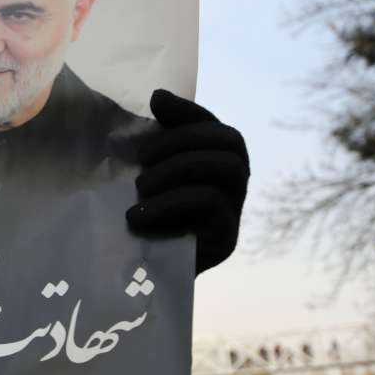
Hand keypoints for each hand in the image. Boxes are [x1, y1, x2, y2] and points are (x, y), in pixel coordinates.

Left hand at [126, 90, 249, 274]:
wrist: (138, 279)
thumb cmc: (141, 219)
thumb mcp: (144, 176)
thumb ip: (155, 140)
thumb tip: (159, 95)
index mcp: (217, 162)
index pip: (214, 125)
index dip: (189, 111)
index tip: (156, 103)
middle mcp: (236, 182)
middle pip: (228, 142)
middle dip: (181, 141)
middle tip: (141, 158)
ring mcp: (235, 210)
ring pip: (226, 169)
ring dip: (177, 169)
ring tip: (139, 188)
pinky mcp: (227, 239)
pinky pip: (209, 205)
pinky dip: (170, 203)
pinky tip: (138, 216)